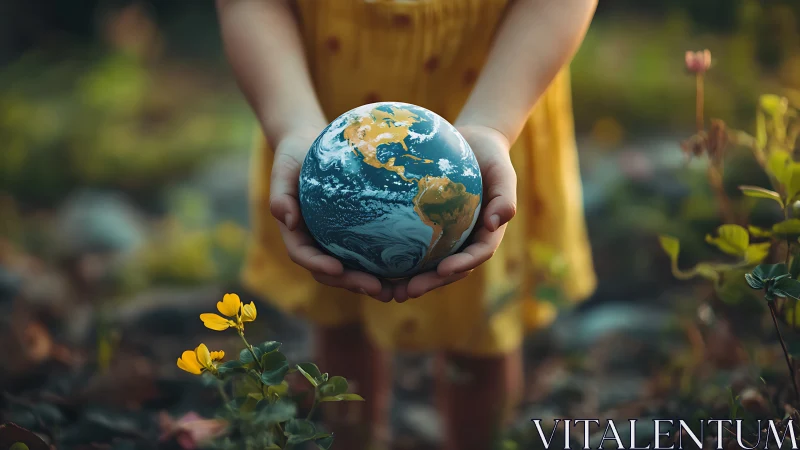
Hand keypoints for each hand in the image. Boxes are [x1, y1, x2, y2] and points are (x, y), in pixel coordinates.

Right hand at [268, 126, 393, 301]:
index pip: (304, 255)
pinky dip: (384, 266)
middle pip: (331, 272)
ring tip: (395, 291)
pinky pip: (369, 254)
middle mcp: (315, 244)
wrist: (309, 147)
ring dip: (372, 284)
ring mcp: (334, 243)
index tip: (337, 268)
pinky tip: (409, 269)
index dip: (319, 265)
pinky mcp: (353, 236)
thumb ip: (281, 195)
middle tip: (377, 289)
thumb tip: (288, 220)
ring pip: (352, 270)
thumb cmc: (294, 156)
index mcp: (296, 233)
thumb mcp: (283, 170)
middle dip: (352, 284)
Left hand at [393, 124, 517, 300]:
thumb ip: (505, 196)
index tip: (443, 270)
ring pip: (431, 264)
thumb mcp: (503, 171)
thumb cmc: (491, 156)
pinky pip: (416, 244)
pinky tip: (376, 263)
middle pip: (450, 268)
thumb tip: (497, 223)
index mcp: (488, 232)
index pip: (477, 254)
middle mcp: (468, 240)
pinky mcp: (431, 228)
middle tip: (408, 292)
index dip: (461, 265)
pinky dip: (400, 256)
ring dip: (413, 280)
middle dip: (431, 283)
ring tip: (391, 291)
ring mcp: (449, 237)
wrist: (474, 144)